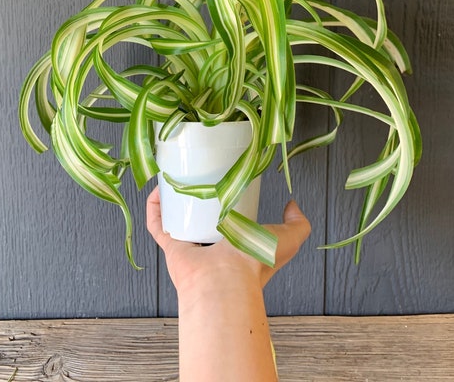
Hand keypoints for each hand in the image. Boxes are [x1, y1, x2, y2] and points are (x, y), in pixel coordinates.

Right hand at [146, 185, 310, 294]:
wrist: (227, 280)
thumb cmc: (257, 261)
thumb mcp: (289, 238)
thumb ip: (298, 224)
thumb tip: (292, 205)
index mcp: (235, 243)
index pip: (229, 220)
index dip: (227, 201)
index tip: (224, 179)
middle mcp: (211, 245)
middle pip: (200, 217)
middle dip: (197, 196)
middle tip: (197, 173)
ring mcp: (189, 244)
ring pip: (176, 217)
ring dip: (173, 198)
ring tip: (177, 176)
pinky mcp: (170, 245)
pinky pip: (157, 224)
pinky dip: (155, 206)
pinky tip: (159, 189)